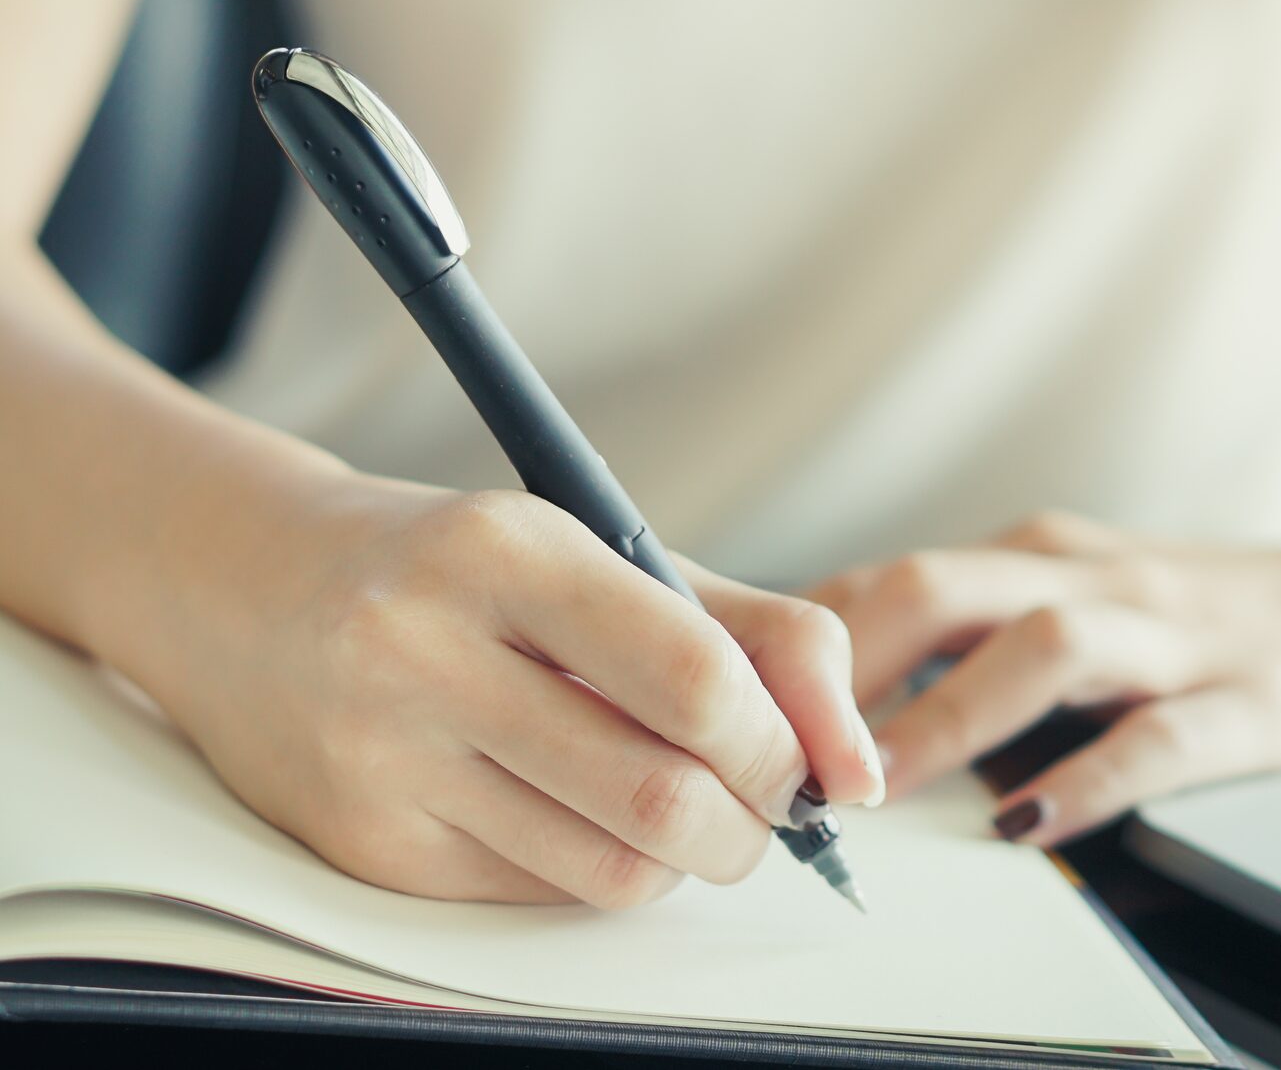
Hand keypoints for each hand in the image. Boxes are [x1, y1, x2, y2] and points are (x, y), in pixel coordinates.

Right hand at [159, 475, 882, 906]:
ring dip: (681, 856)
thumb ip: (755, 634)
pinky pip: (535, 896)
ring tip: (668, 798)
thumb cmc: (460, 564)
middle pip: (662, 801)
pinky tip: (570, 807)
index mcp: (506, 549)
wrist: (256, 585)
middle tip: (755, 801)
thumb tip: (859, 765)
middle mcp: (426, 651)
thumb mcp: (604, 552)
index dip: (782, 743)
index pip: (697, 679)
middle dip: (752, 825)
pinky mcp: (362, 848)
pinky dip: (594, 868)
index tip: (802, 762)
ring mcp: (383, 759)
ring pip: (609, 872)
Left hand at [808, 511, 1280, 845]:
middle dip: (857, 662)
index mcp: (1031, 556)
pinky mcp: (1249, 702)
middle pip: (944, 589)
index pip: (894, 578)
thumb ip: (963, 624)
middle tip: (788, 737)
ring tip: (881, 780)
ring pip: (1043, 649)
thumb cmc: (1172, 615)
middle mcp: (1085, 579)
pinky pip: (1162, 738)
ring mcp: (1168, 637)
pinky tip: (1029, 818)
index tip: (747, 692)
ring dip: (949, 714)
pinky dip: (1090, 777)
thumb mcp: (1059, 592)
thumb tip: (832, 671)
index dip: (811, 637)